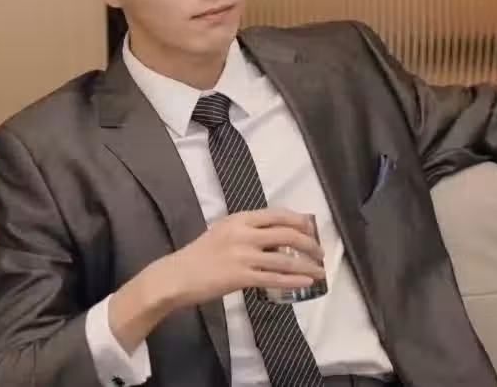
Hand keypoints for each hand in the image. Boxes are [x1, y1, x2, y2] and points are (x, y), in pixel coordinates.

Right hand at [167, 208, 325, 306]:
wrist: (176, 276)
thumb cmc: (199, 255)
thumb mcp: (223, 231)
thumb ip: (247, 229)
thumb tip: (275, 233)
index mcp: (240, 219)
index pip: (277, 214)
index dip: (299, 221)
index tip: (311, 228)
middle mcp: (244, 233)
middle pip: (287, 234)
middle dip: (309, 243)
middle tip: (320, 252)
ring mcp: (243, 255)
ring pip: (285, 259)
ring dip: (307, 265)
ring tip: (320, 270)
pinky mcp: (241, 277)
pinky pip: (275, 278)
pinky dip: (294, 280)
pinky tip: (307, 282)